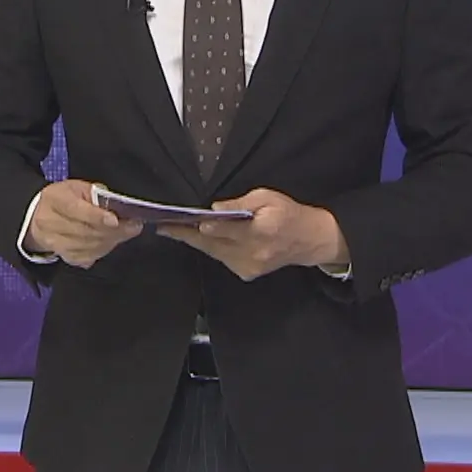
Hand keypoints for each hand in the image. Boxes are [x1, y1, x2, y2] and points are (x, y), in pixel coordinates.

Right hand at [24, 180, 143, 267]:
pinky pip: (88, 257)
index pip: (75, 209)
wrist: (39, 216)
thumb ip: (96, 196)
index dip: (96, 216)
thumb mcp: (77, 188)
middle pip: (84, 231)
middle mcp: (49, 222)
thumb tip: (117, 209)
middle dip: (113, 230)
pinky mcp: (63, 256)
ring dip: (111, 240)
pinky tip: (111, 241)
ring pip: (88, 246)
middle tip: (133, 226)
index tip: (115, 220)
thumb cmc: (64, 198)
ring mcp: (54, 242)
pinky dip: (103, 250)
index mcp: (54, 199)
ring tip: (125, 232)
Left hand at [158, 188, 347, 281]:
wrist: (307, 241)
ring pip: (214, 253)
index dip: (214, 227)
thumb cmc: (287, 212)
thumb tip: (215, 208)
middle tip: (163, 227)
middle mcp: (254, 253)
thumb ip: (241, 203)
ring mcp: (249, 266)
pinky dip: (209, 247)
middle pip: (215, 244)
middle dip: (187, 235)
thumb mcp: (268, 197)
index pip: (233, 230)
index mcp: (263, 231)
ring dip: (193, 241)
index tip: (197, 223)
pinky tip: (195, 237)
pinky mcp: (246, 274)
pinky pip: (221, 258)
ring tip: (171, 229)